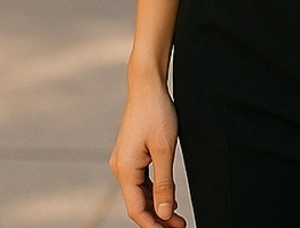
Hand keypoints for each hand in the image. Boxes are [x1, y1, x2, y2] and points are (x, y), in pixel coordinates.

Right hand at [109, 78, 186, 227]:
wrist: (147, 85)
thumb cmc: (156, 113)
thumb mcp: (164, 150)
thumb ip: (164, 184)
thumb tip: (163, 213)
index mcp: (125, 170)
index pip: (136, 209)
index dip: (153, 225)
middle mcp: (120, 167)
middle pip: (138, 202)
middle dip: (158, 217)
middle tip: (180, 226)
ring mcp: (124, 160)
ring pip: (140, 192)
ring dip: (157, 204)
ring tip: (177, 216)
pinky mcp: (130, 153)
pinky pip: (141, 179)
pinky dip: (154, 189)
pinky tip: (167, 196)